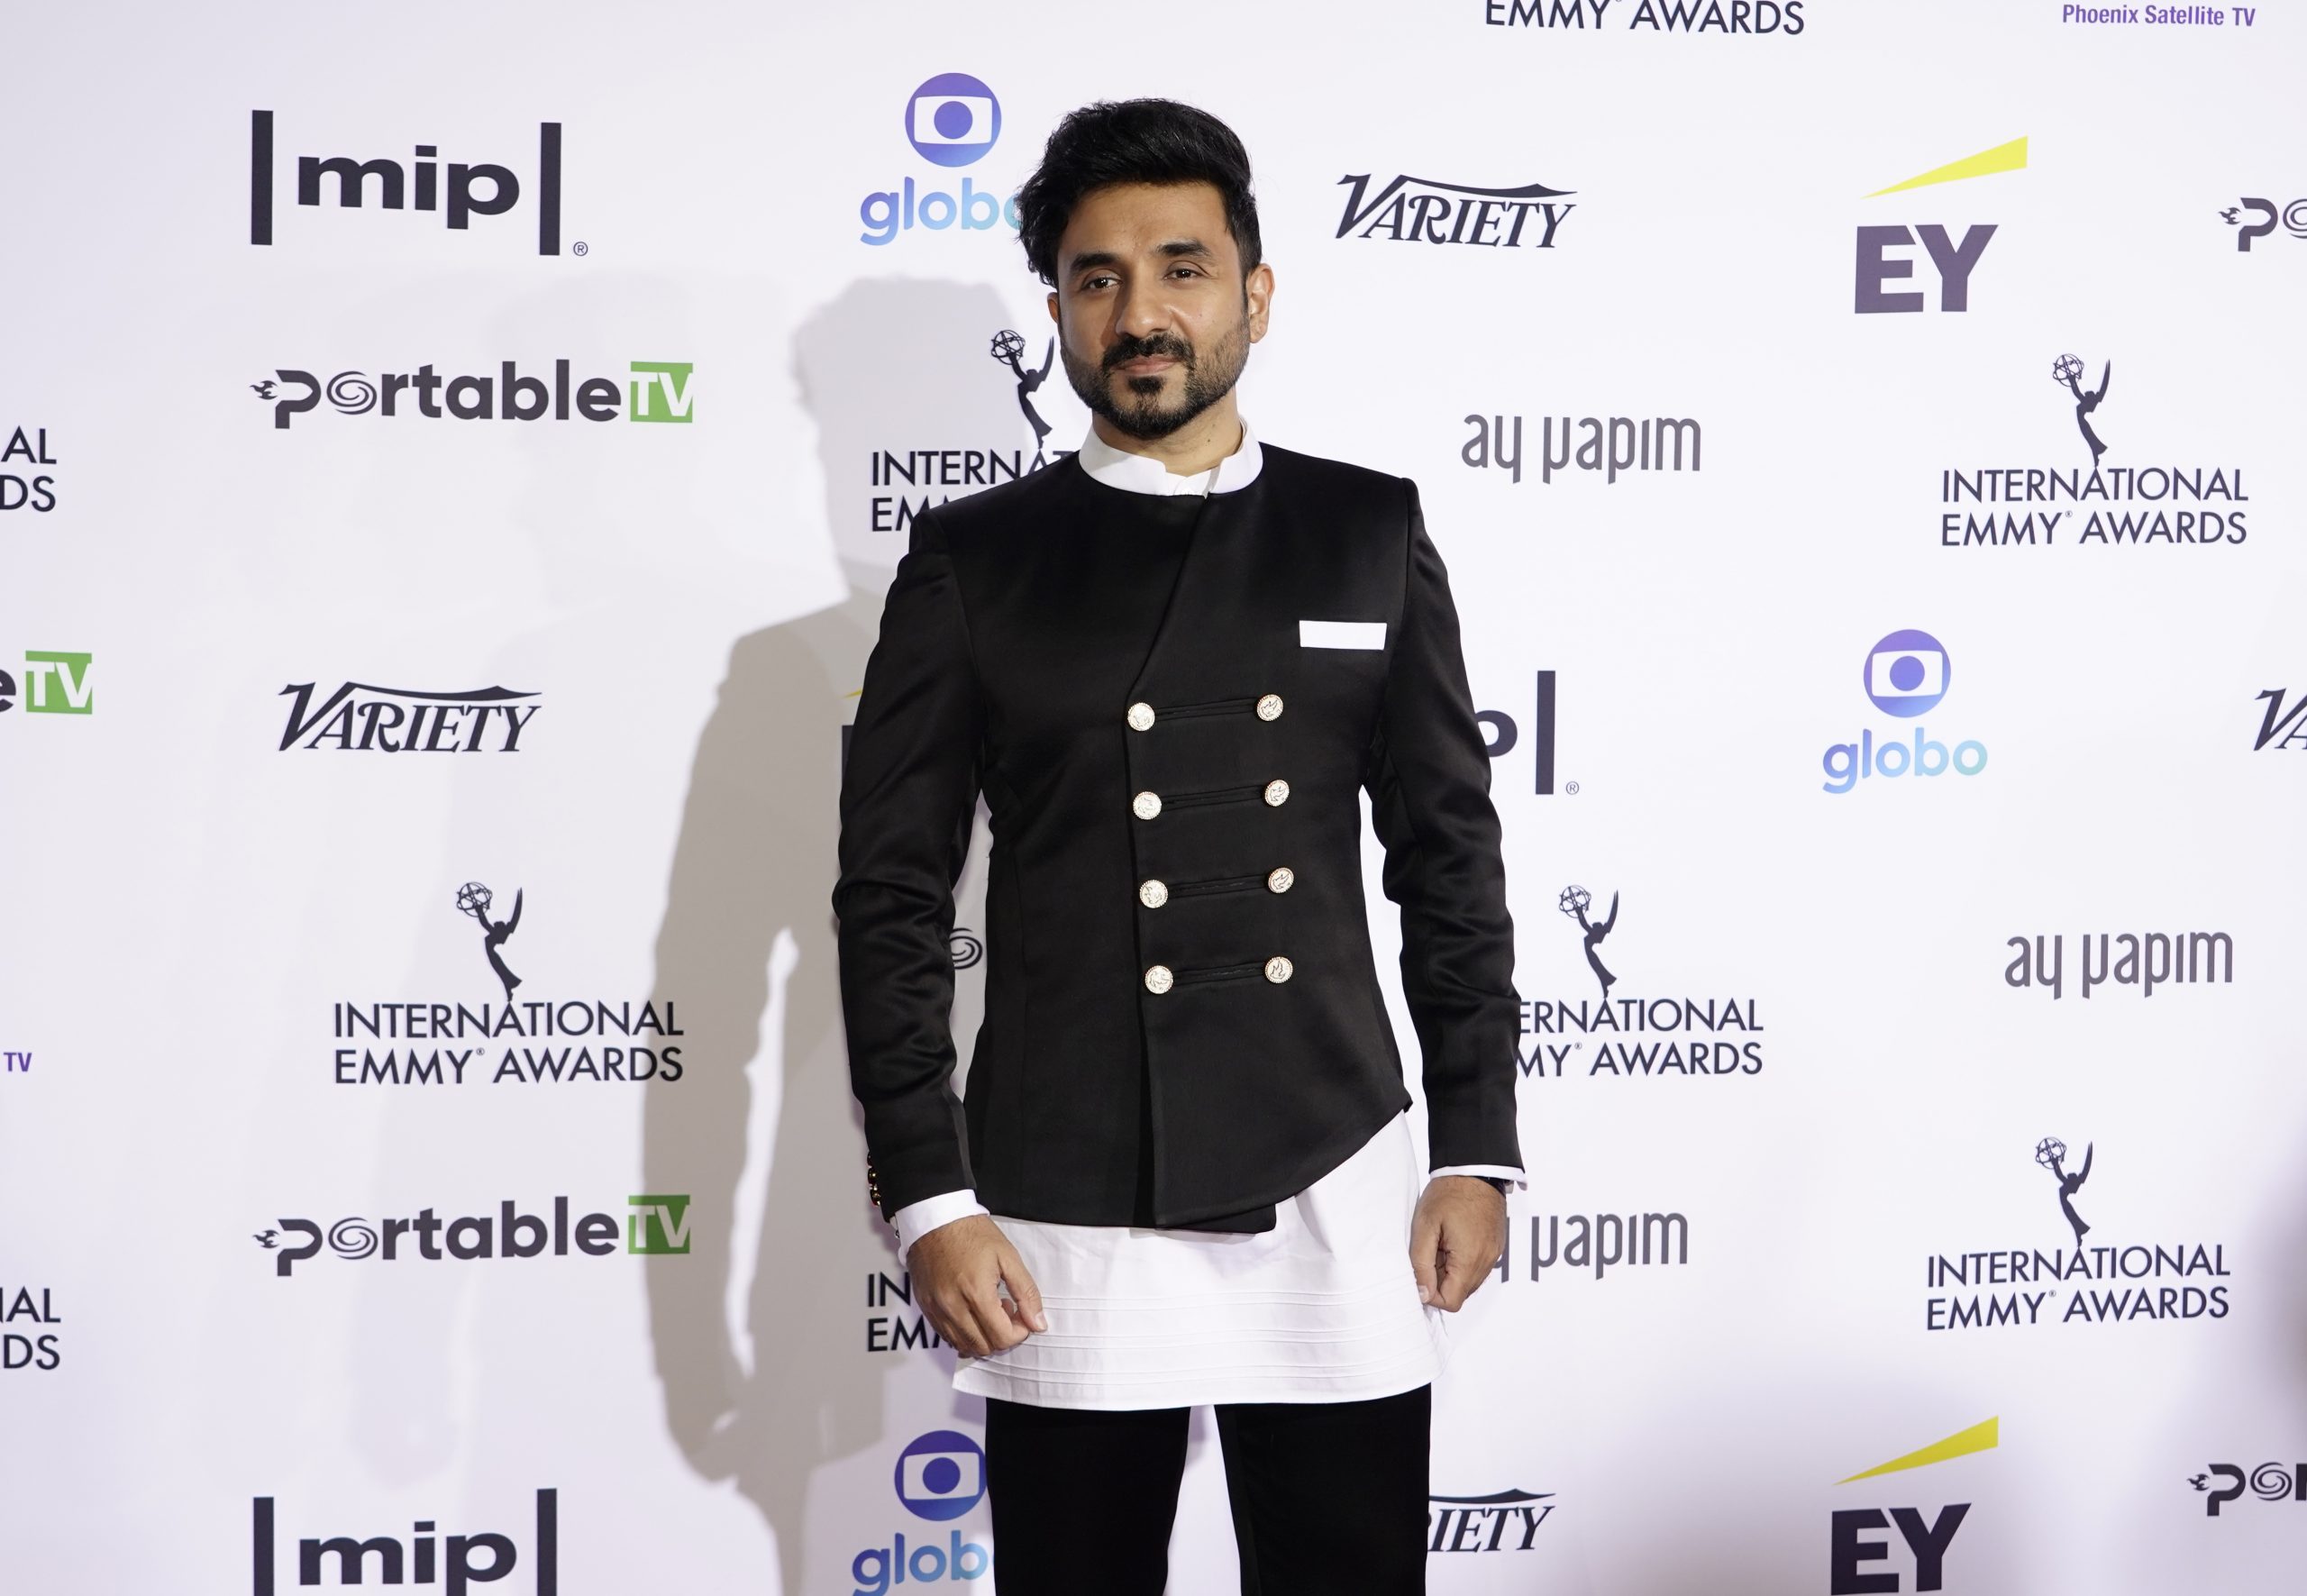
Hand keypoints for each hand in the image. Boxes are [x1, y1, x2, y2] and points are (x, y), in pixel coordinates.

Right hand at [907, 1214, 1048, 1356]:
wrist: (936, 1219)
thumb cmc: (972, 1233)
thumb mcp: (1008, 1256)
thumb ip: (1026, 1292)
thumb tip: (1038, 1323)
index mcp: (976, 1292)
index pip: (1002, 1337)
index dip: (1019, 1332)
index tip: (1021, 1316)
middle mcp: (952, 1306)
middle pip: (984, 1346)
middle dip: (1001, 1335)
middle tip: (1006, 1311)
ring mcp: (936, 1309)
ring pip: (964, 1346)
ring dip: (982, 1337)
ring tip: (988, 1310)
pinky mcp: (926, 1308)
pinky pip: (946, 1337)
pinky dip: (964, 1334)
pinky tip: (971, 1313)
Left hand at [1411, 1176, 1505, 1311]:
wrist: (1475, 1169)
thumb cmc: (1449, 1193)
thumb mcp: (1425, 1227)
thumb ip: (1421, 1264)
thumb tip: (1423, 1294)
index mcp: (1469, 1260)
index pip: (1451, 1302)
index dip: (1431, 1293)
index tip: (1420, 1271)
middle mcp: (1487, 1262)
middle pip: (1460, 1293)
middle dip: (1440, 1279)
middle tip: (1430, 1250)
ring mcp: (1494, 1254)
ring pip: (1469, 1281)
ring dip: (1451, 1270)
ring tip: (1441, 1242)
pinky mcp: (1495, 1246)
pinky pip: (1477, 1267)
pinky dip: (1462, 1260)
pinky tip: (1453, 1238)